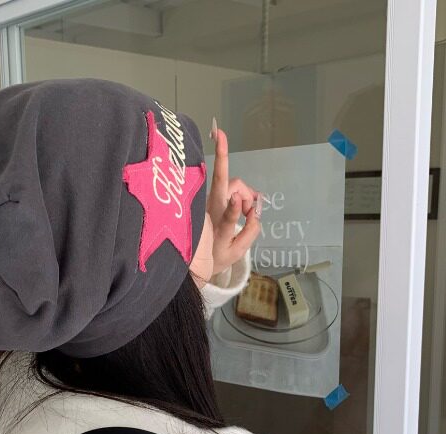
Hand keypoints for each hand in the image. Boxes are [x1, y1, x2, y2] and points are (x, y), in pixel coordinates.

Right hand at [191, 123, 261, 285]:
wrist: (202, 277)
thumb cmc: (219, 255)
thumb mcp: (241, 240)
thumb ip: (252, 220)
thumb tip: (257, 202)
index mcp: (218, 205)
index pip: (221, 177)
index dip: (221, 153)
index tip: (218, 130)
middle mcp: (213, 206)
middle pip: (229, 179)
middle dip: (222, 155)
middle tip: (222, 143)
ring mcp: (213, 215)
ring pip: (236, 190)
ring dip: (247, 202)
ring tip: (244, 221)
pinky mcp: (214, 228)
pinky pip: (229, 214)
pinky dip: (236, 208)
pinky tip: (239, 206)